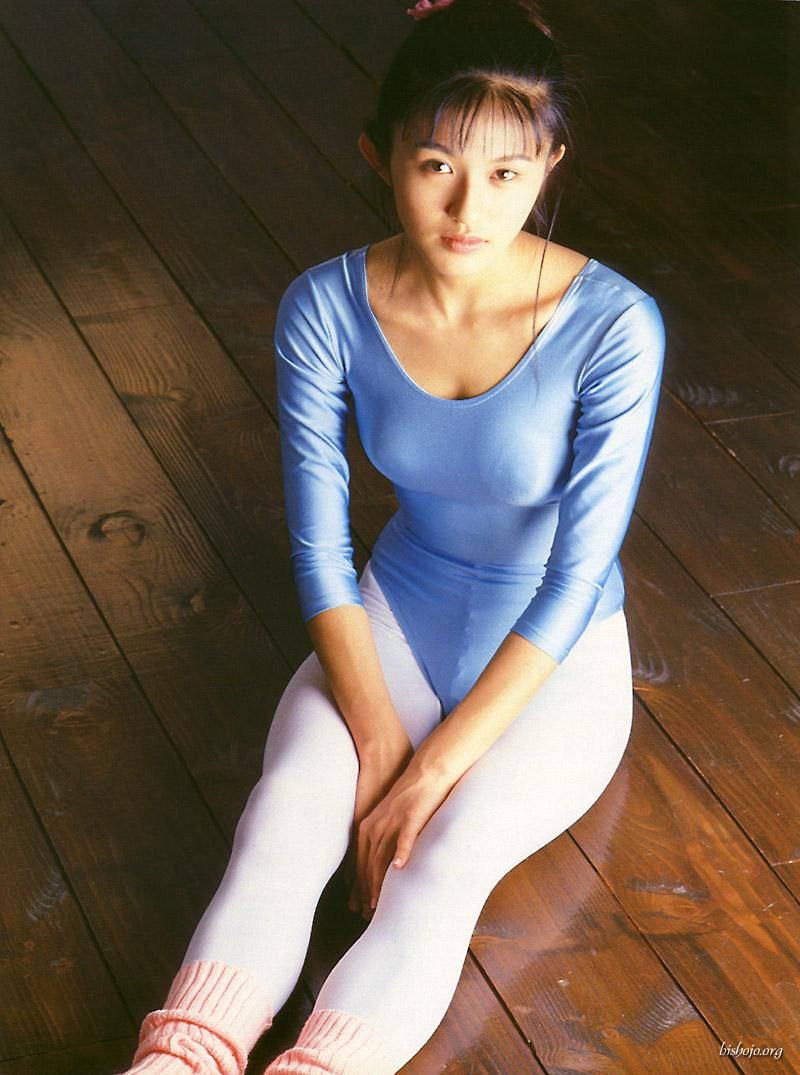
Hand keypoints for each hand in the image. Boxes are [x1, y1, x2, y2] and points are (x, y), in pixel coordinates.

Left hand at [344, 733, 413, 918]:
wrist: (425, 771)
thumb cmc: (410, 797)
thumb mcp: (389, 819)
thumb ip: (383, 839)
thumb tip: (385, 865)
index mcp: (369, 826)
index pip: (359, 862)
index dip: (358, 886)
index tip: (357, 906)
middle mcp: (376, 825)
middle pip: (367, 864)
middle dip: (365, 891)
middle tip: (365, 914)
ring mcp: (392, 821)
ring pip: (381, 856)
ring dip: (378, 882)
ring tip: (376, 903)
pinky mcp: (410, 815)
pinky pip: (404, 838)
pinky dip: (401, 853)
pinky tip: (399, 868)